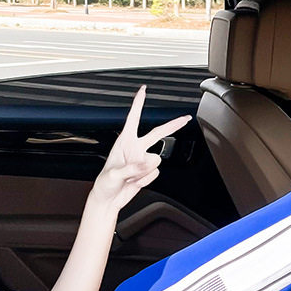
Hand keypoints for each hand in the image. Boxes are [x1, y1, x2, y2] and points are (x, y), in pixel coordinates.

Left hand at [92, 85, 190, 211]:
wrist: (109, 200)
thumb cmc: (105, 184)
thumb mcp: (115, 174)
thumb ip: (133, 167)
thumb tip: (151, 161)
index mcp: (124, 142)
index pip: (133, 119)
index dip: (138, 104)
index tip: (143, 90)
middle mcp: (135, 149)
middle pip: (158, 133)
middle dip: (173, 125)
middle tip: (185, 118)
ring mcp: (143, 161)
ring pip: (155, 160)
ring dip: (144, 171)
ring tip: (130, 177)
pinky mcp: (147, 172)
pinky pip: (154, 174)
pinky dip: (145, 180)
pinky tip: (135, 182)